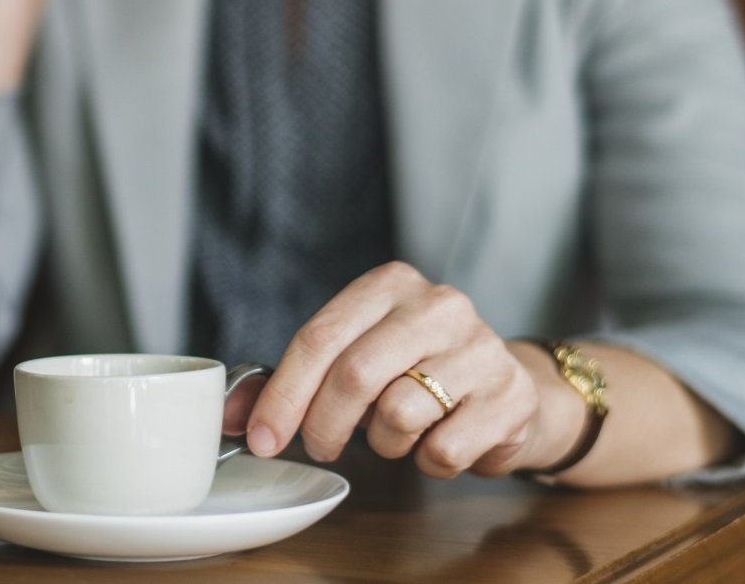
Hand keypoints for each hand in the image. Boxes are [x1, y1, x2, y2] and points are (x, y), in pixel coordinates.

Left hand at [245, 261, 573, 477]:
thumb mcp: (354, 359)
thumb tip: (233, 415)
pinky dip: (428, 462)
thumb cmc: (415, 371)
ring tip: (397, 431)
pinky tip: (438, 440)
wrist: (507, 387)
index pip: (320, 336)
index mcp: (391, 284)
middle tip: (320, 446)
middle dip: (322, 425)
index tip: (262, 438)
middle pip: (354, 374)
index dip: (283, 394)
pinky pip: (442, 449)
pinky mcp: (510, 396)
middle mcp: (439, 305)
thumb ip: (292, 383)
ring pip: (398, 414)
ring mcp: (481, 348)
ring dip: (383, 442)